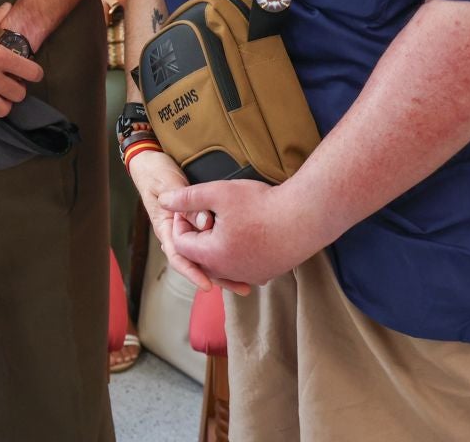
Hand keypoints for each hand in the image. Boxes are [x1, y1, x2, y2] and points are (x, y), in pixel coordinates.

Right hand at [128, 149, 247, 294]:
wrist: (150, 164)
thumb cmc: (156, 173)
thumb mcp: (168, 184)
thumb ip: (186, 203)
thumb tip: (205, 223)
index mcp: (166, 228)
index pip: (179, 255)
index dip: (193, 272)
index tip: (208, 285)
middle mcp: (177, 234)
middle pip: (196, 262)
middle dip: (218, 277)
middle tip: (241, 287)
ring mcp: (188, 229)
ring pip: (205, 255)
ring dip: (225, 269)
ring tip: (246, 281)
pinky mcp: (197, 223)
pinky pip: (210, 242)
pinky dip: (224, 253)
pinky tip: (241, 261)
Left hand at [162, 180, 310, 287]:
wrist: (306, 217)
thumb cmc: (263, 204)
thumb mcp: (219, 194)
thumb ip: (187, 198)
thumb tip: (163, 201)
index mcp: (213, 255)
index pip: (181, 244)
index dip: (180, 223)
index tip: (190, 206)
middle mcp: (229, 272)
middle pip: (199, 258)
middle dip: (197, 235)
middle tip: (205, 212)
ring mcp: (249, 275)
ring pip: (221, 264)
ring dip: (216, 245)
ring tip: (223, 221)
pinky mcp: (267, 273)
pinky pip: (241, 267)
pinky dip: (235, 253)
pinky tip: (243, 233)